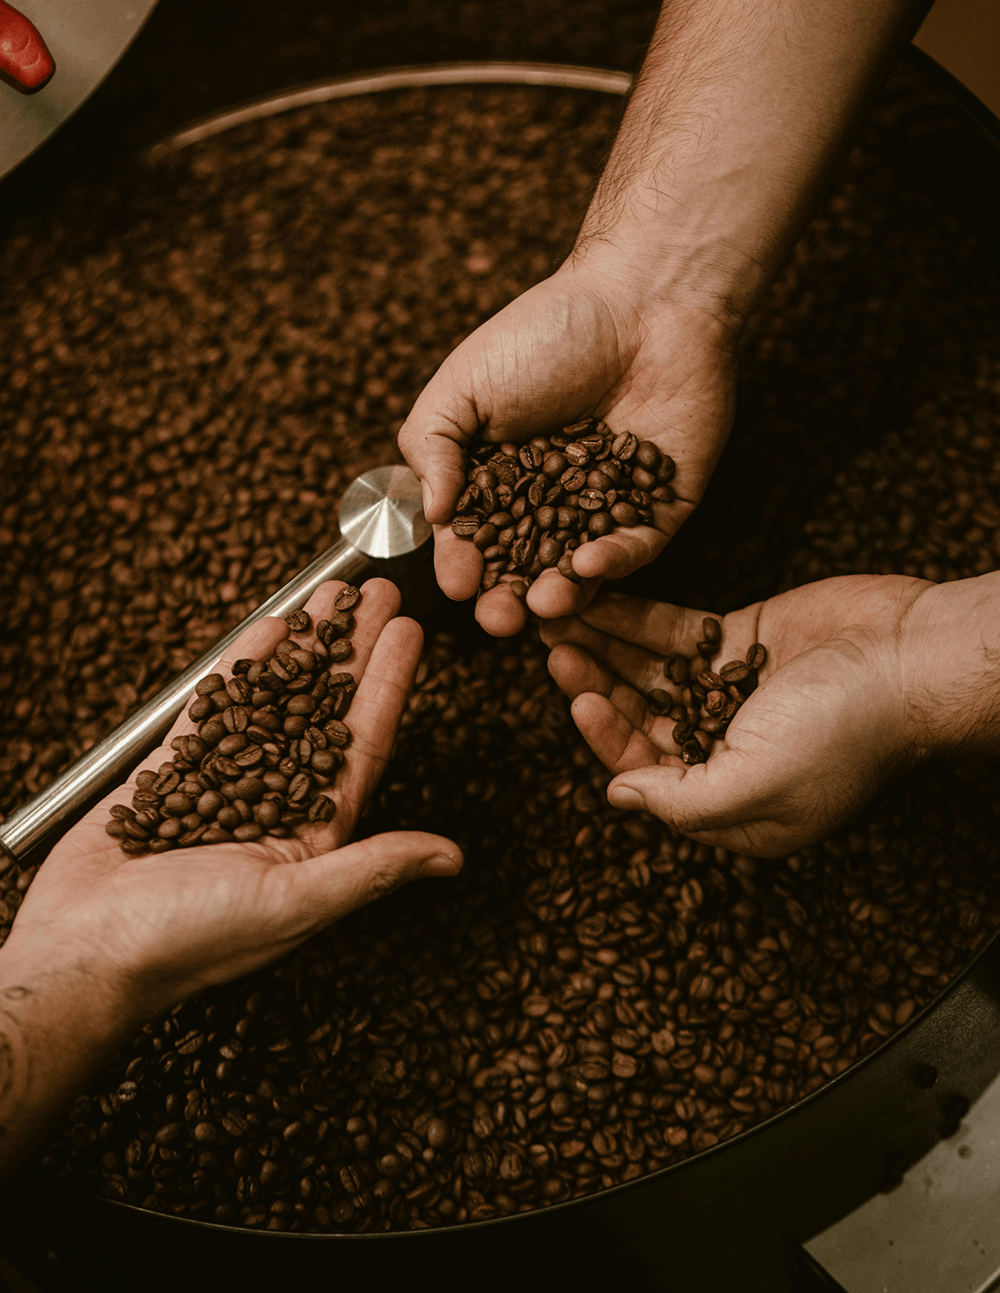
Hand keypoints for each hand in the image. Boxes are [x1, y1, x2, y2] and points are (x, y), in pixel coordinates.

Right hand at [3, 578, 461, 1019]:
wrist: (83, 954)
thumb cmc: (189, 941)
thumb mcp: (294, 903)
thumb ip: (371, 868)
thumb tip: (452, 857)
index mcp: (314, 835)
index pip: (364, 744)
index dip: (389, 686)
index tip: (410, 633)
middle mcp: (276, 804)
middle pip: (325, 710)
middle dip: (353, 651)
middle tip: (379, 593)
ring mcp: (224, 783)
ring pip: (274, 698)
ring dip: (304, 647)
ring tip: (329, 593)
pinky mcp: (171, 774)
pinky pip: (214, 709)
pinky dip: (240, 669)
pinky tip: (266, 630)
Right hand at [398, 260, 736, 635]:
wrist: (643, 298)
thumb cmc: (546, 333)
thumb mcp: (463, 385)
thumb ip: (432, 446)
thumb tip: (431, 515)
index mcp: (502, 479)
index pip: (478, 539)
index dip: (465, 565)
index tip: (458, 582)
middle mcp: (553, 503)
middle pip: (527, 568)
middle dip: (509, 599)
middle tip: (499, 618)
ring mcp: (607, 509)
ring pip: (581, 571)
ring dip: (561, 595)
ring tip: (542, 606)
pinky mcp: (661, 507)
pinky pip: (636, 547)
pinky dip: (614, 562)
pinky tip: (589, 566)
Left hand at [541, 575, 950, 855]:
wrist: (914, 655)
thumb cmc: (845, 731)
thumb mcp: (757, 785)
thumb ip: (681, 800)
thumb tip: (617, 797)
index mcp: (729, 799)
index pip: (644, 771)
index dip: (605, 736)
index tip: (577, 696)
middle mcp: (723, 747)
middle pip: (637, 716)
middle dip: (593, 683)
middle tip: (552, 644)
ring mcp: (729, 689)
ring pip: (647, 671)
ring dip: (604, 645)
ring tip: (560, 613)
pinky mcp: (740, 638)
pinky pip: (674, 631)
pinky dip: (636, 616)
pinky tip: (597, 595)